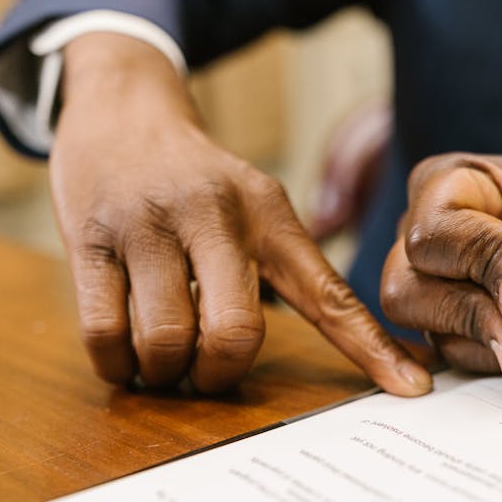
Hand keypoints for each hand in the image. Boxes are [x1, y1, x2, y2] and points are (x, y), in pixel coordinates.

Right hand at [51, 33, 429, 394]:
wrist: (123, 111)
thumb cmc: (201, 183)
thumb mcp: (257, 207)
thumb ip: (290, 270)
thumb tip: (345, 346)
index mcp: (271, 216)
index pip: (331, 295)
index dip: (371, 349)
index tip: (413, 390)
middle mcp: (216, 217)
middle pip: (237, 333)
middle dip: (221, 373)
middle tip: (209, 371)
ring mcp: (148, 226)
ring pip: (167, 341)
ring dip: (167, 373)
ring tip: (165, 360)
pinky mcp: (88, 239)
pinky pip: (104, 333)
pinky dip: (118, 365)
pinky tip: (126, 355)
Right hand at [381, 153, 501, 389]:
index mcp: (452, 185)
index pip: (438, 232)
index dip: (485, 268)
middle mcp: (427, 235)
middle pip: (408, 289)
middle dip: (477, 317)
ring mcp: (429, 284)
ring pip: (429, 330)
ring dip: (492, 342)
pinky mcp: (446, 326)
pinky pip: (452, 357)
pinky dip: (494, 360)